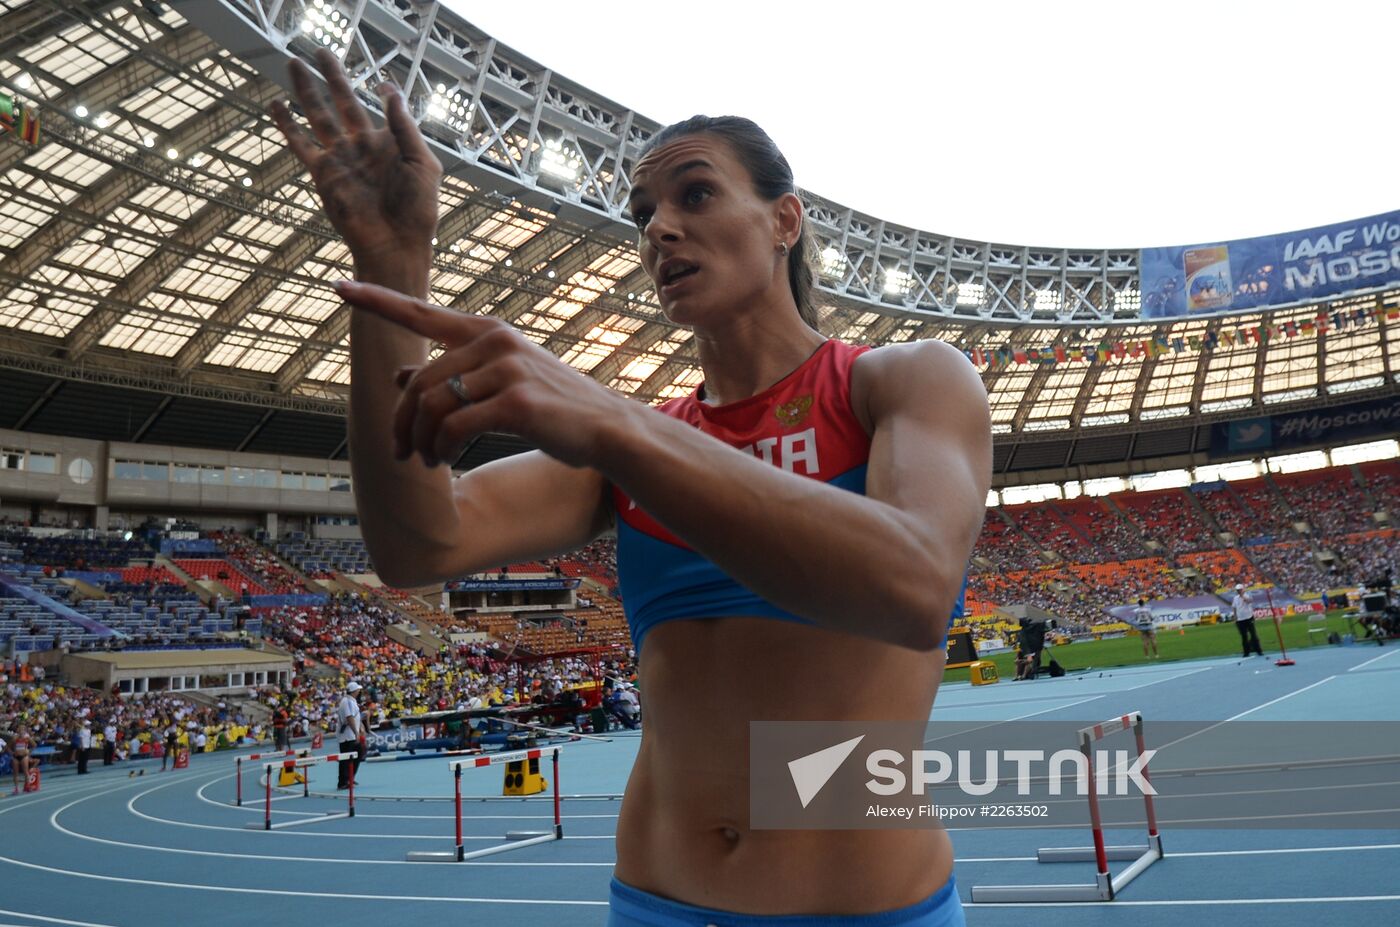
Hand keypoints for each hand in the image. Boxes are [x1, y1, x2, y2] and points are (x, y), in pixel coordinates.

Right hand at [270, 49, 441, 264]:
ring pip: (318, 115)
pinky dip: (287, 126)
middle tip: (320, 50)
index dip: (385, 93)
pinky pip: (301, 145)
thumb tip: (390, 91)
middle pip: (343, 102)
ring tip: (293, 62)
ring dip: (306, 90)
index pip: (385, 109)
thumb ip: (405, 128)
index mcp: (391, 143)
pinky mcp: (323, 174)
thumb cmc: (417, 210)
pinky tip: (276, 105)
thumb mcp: (422, 164)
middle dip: (332, 76)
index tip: (383, 82)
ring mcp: (341, 159)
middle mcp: (363, 147)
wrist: (394, 243)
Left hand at [333, 280, 628, 467]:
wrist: (607, 428)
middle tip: (401, 452)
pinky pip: (454, 426)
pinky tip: (445, 460)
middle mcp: (495, 342)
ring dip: (421, 441)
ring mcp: (507, 369)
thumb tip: (398, 375)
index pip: (421, 311)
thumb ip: (452, 374)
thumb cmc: (554, 407)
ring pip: (432, 405)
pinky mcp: (516, 402)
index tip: (340, 287)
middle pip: (418, 380)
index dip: (377, 300)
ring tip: (427, 460)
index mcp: (488, 331)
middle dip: (402, 423)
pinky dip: (441, 448)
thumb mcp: (501, 382)